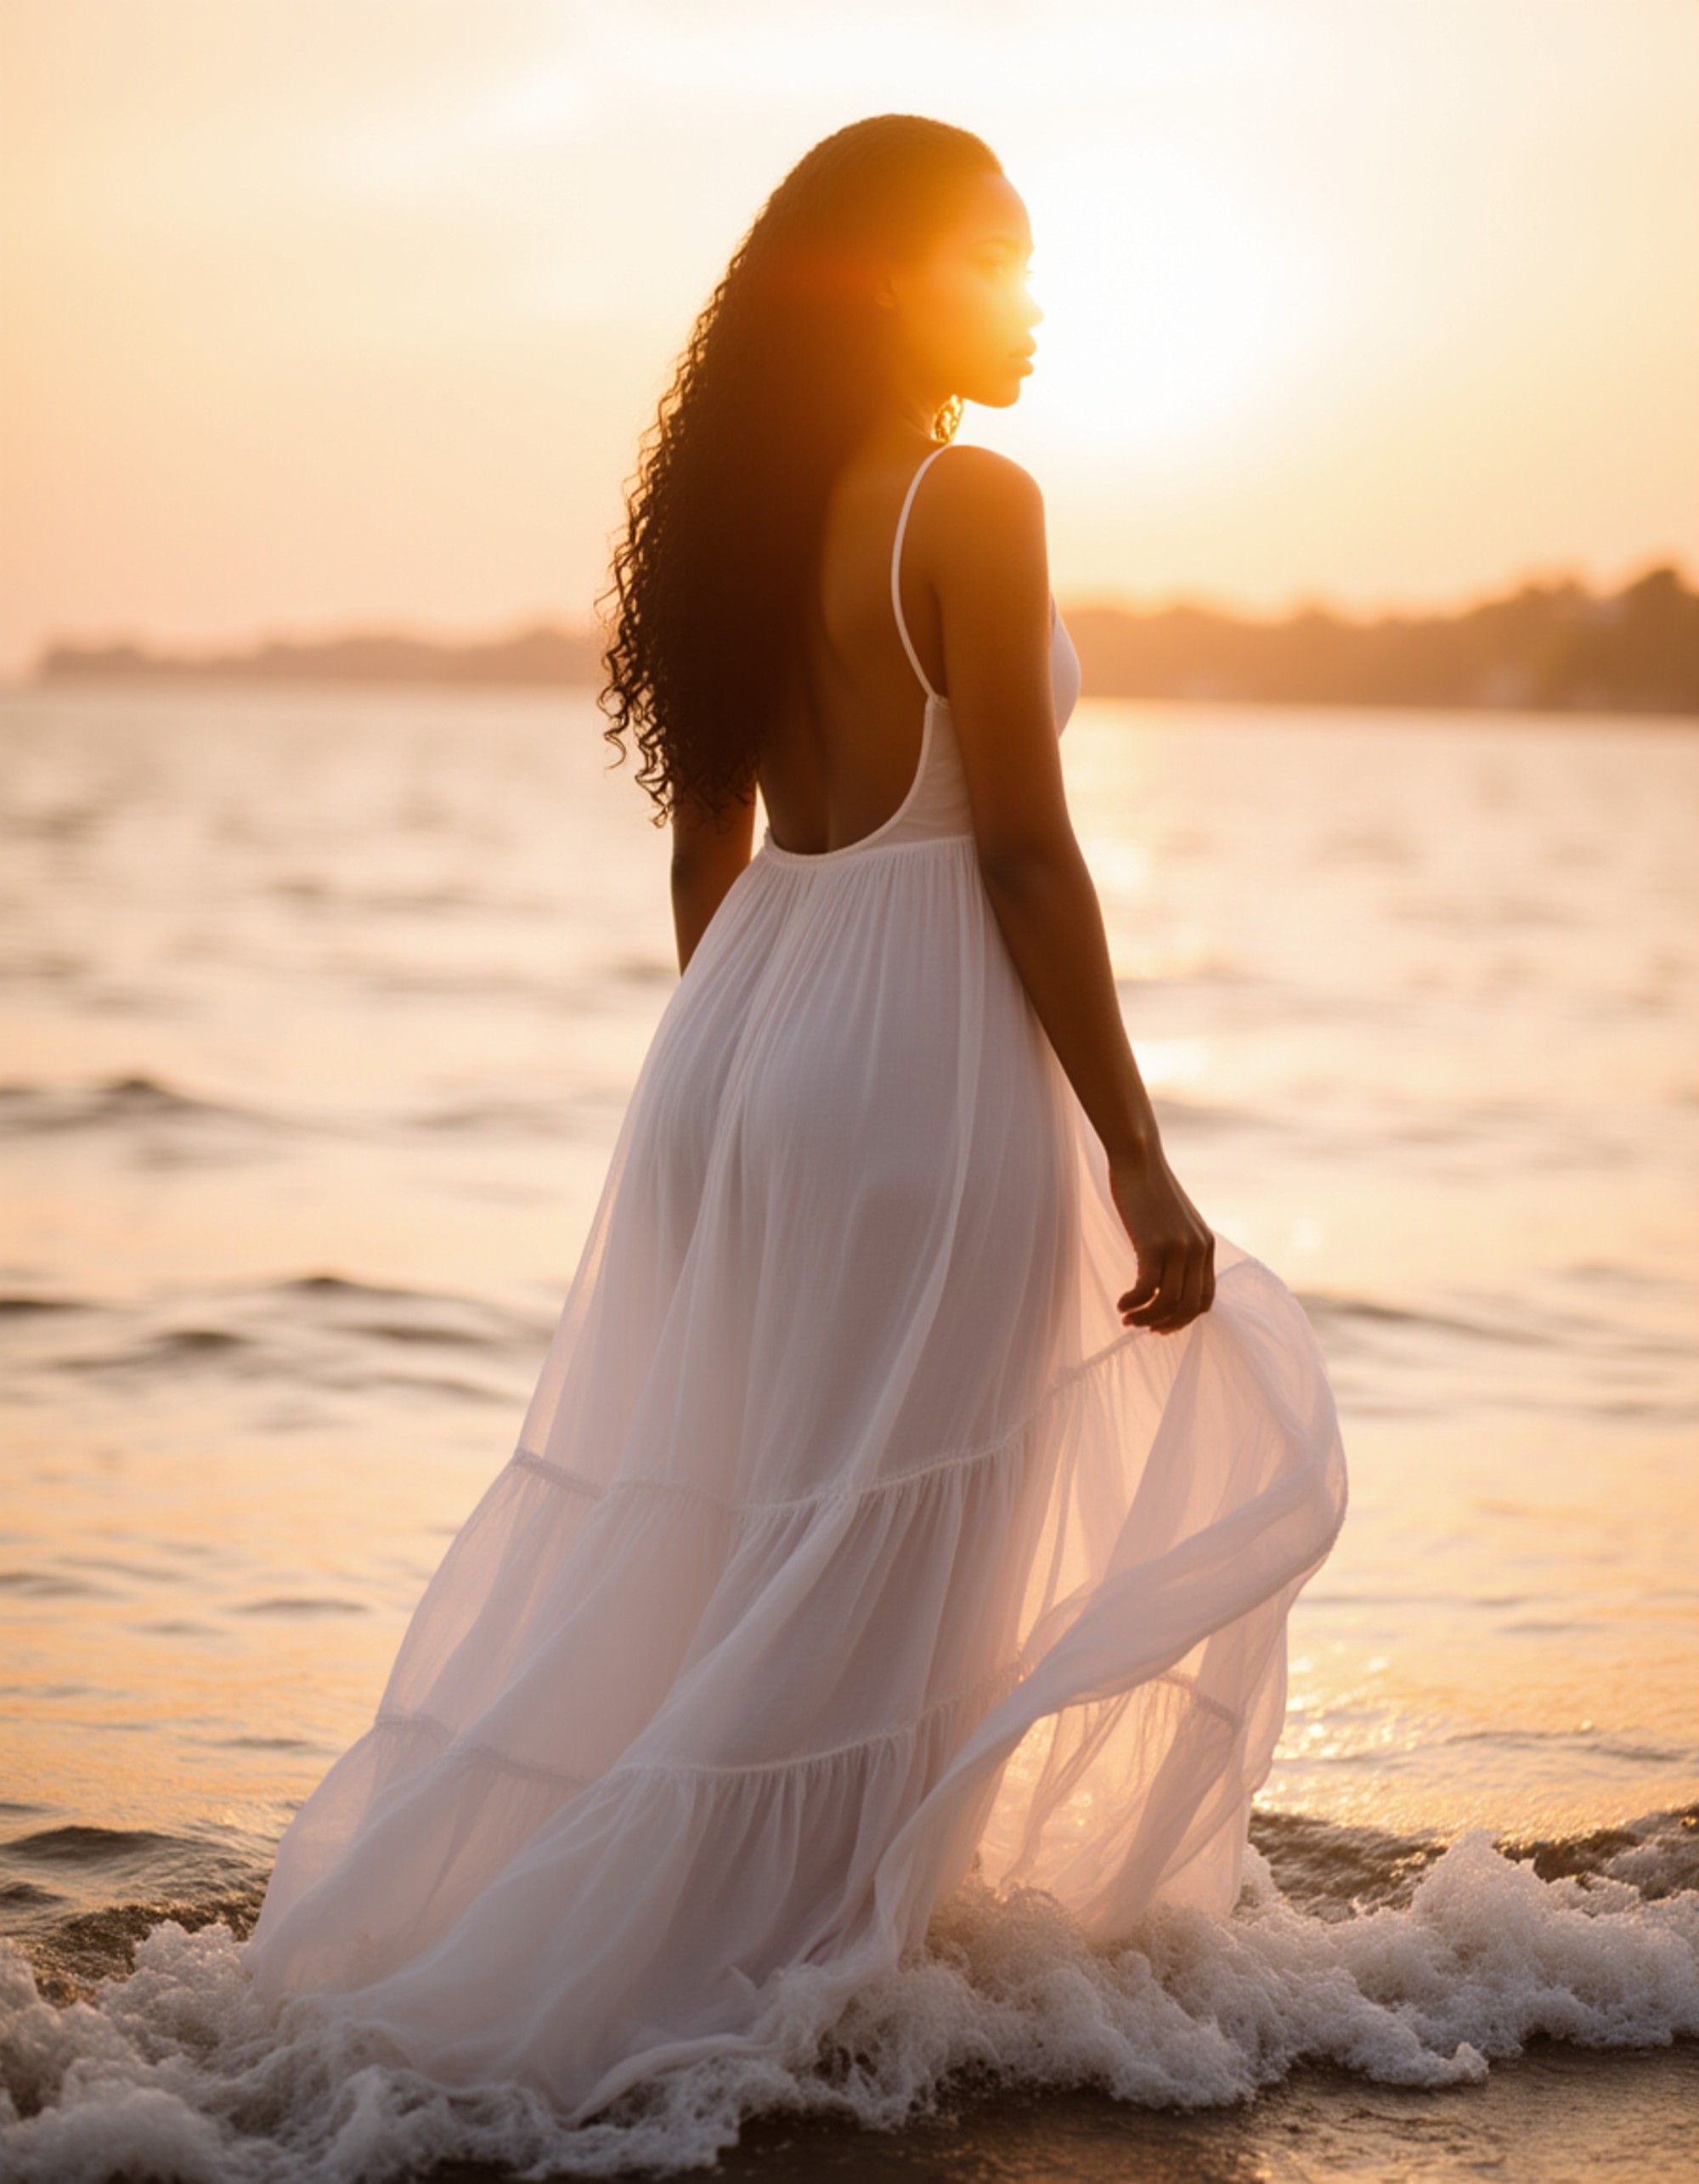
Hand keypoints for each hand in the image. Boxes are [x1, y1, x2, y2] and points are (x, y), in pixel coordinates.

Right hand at [1108, 1146, 1215, 1333]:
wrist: (1138, 1159)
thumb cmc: (1149, 1189)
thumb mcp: (1175, 1221)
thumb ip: (1180, 1247)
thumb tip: (1166, 1278)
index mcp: (1207, 1246)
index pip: (1206, 1299)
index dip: (1184, 1319)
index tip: (1161, 1323)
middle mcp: (1198, 1249)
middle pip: (1189, 1307)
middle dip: (1165, 1325)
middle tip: (1141, 1327)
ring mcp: (1178, 1247)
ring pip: (1168, 1303)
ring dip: (1145, 1318)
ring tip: (1126, 1317)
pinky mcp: (1154, 1244)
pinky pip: (1147, 1289)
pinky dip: (1133, 1302)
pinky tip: (1120, 1302)